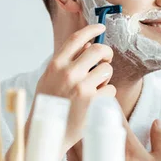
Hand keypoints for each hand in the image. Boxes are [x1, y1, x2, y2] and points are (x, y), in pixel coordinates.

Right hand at [32, 24, 115, 154]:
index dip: (92, 29)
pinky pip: (111, 89)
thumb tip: (89, 45)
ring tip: (94, 88)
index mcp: (56, 65)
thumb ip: (67, 61)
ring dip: (106, 78)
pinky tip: (96, 102)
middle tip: (105, 60)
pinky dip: (107, 95)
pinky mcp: (94, 101)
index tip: (101, 27)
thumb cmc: (51, 104)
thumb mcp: (51, 78)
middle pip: (99, 50)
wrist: (48, 133)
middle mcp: (69, 73)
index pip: (77, 38)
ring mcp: (82, 87)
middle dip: (106, 53)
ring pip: (107, 70)